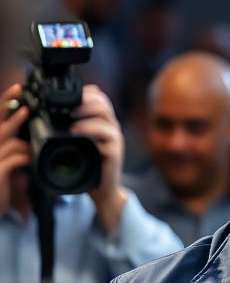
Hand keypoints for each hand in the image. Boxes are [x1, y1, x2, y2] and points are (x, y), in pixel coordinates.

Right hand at [0, 84, 30, 215]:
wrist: (0, 210)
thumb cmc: (7, 186)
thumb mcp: (16, 164)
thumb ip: (24, 150)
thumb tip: (38, 140)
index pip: (1, 119)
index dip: (8, 103)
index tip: (19, 88)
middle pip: (0, 122)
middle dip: (9, 105)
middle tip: (21, 91)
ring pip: (7, 137)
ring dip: (18, 126)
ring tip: (28, 113)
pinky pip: (12, 158)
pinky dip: (23, 154)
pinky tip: (31, 154)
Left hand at [70, 84, 126, 230]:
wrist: (102, 190)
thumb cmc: (90, 167)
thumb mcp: (82, 144)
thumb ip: (77, 128)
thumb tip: (60, 114)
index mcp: (105, 124)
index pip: (101, 99)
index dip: (87, 92)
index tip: (70, 94)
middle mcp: (113, 129)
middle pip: (104, 103)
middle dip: (85, 99)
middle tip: (67, 102)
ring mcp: (115, 139)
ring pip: (105, 115)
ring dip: (86, 111)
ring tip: (70, 115)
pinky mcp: (115, 151)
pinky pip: (105, 134)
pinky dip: (89, 129)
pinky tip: (75, 131)